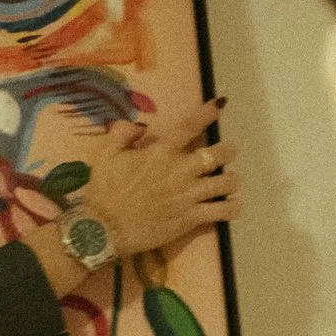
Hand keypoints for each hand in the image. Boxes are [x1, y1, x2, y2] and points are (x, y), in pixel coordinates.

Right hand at [74, 98, 238, 257]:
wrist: (103, 229)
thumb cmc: (104, 191)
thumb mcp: (105, 154)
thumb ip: (122, 133)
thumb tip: (140, 125)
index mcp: (160, 153)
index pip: (188, 127)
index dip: (206, 114)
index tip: (219, 106)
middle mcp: (179, 171)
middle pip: (217, 155)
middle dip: (227, 151)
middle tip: (227, 153)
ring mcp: (188, 196)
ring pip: (225, 183)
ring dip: (231, 180)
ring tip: (229, 181)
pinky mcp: (191, 218)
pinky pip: (222, 212)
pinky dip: (232, 208)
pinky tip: (232, 206)